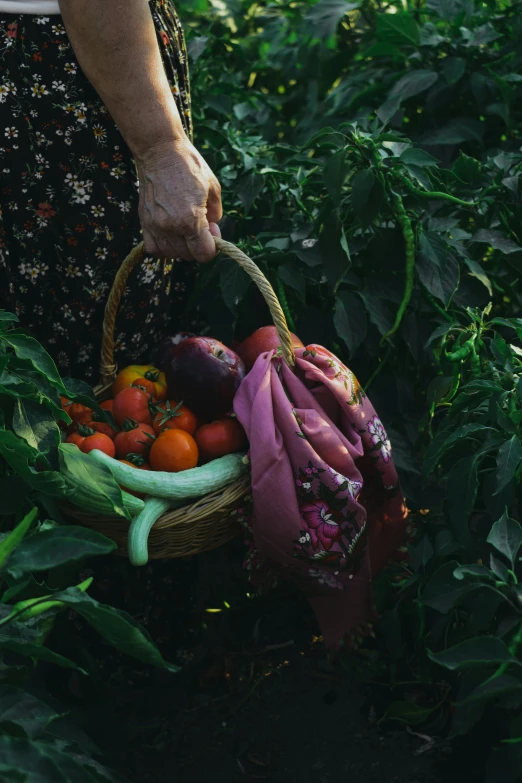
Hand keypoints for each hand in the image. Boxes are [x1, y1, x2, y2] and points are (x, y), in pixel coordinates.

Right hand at [135, 136, 222, 262]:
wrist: (160, 151)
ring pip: (171, 254)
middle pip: (188, 256)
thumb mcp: (213, 188)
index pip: (204, 255)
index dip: (212, 247)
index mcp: (191, 220)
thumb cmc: (188, 166)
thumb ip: (216, 214)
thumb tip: (213, 228)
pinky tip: (170, 234)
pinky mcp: (144, 222)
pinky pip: (153, 249)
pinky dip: (163, 247)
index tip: (212, 230)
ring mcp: (155, 226)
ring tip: (185, 228)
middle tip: (200, 224)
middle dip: (198, 245)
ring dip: (182, 247)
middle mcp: (171, 227)